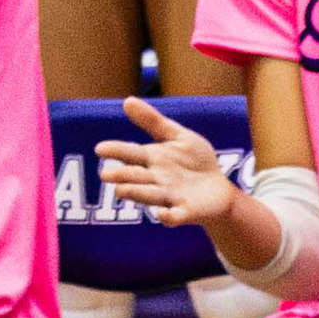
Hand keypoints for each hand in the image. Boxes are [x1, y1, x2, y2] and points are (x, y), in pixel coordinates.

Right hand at [96, 96, 241, 230]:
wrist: (218, 188)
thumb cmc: (194, 161)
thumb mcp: (177, 136)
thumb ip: (153, 121)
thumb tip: (127, 100)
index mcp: (152, 160)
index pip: (131, 154)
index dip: (116, 151)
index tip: (100, 148)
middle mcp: (155, 180)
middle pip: (136, 177)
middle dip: (122, 176)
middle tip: (106, 175)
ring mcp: (169, 197)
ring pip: (150, 195)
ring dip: (137, 193)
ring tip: (121, 191)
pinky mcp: (185, 212)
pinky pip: (175, 216)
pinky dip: (169, 216)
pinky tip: (164, 214)